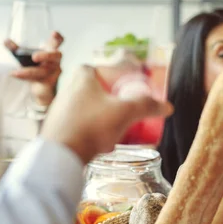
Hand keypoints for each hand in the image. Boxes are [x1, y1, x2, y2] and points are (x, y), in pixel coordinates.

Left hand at [8, 31, 63, 106]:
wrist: (42, 86)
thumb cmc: (35, 66)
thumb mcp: (25, 56)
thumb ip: (16, 49)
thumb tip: (5, 41)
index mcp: (51, 50)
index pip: (58, 42)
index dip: (58, 38)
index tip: (54, 33)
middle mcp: (55, 61)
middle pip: (56, 56)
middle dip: (46, 56)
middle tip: (34, 57)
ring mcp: (54, 72)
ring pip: (44, 72)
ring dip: (29, 71)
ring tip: (16, 73)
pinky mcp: (49, 82)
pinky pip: (38, 80)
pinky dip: (25, 77)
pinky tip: (14, 74)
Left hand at [41, 65, 172, 163]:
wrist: (60, 154)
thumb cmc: (91, 125)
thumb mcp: (125, 112)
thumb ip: (146, 106)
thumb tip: (166, 106)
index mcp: (81, 78)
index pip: (97, 68)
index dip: (112, 76)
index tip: (124, 86)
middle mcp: (66, 90)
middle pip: (93, 90)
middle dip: (110, 101)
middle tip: (124, 110)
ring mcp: (58, 110)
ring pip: (86, 109)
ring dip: (102, 119)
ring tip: (115, 131)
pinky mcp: (55, 128)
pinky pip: (78, 126)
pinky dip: (91, 132)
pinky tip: (102, 145)